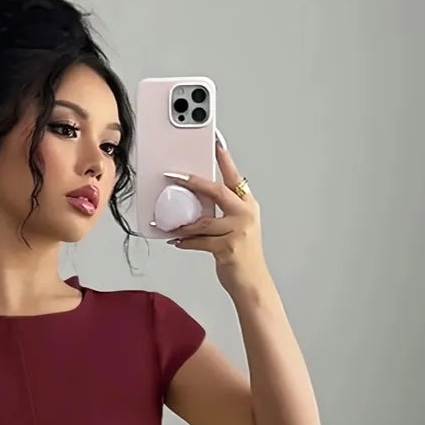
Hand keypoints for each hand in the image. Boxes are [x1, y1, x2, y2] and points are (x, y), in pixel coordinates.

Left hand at [159, 138, 268, 291]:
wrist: (252, 283)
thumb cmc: (243, 256)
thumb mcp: (238, 228)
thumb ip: (223, 213)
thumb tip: (197, 203)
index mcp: (248, 205)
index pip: (234, 177)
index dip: (224, 158)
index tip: (215, 141)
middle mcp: (245, 214)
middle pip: (217, 191)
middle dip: (194, 183)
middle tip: (176, 176)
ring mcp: (238, 230)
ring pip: (203, 221)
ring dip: (185, 223)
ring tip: (172, 224)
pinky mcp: (228, 248)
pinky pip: (200, 241)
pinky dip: (186, 242)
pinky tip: (177, 241)